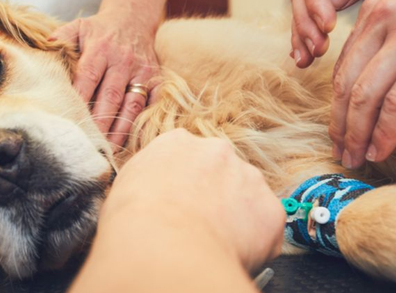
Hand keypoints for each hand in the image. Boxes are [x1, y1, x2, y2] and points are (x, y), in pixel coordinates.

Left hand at [50, 10, 159, 148]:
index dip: (79, 99)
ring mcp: (142, 71)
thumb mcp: (78, 26)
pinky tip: (133, 140)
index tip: (69, 120)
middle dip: (99, 122)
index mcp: (101, 49)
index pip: (88, 77)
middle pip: (110, 96)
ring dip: (120, 128)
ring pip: (132, 104)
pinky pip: (152, 104)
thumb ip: (61, 38)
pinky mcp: (157, 79)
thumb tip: (43, 50)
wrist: (133, 17)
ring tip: (108, 149)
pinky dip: (144, 122)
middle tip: (88, 143)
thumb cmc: (100, 29)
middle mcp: (123, 61)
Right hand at [103, 129, 284, 271]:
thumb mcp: (126, 184)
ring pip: (247, 197)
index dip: (185, 183)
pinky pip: (265, 226)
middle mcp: (217, 151)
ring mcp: (248, 177)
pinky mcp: (270, 210)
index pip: (188, 158)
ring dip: (236, 216)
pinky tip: (230, 252)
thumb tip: (148, 190)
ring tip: (214, 242)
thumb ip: (147, 176)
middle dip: (215, 195)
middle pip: (222, 172)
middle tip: (199, 224)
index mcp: (177, 142)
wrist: (162, 245)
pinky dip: (255, 241)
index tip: (181, 202)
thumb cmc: (134, 220)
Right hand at [290, 0, 395, 66]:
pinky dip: (306, 27)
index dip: (316, 1)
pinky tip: (303, 50)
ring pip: (299, 0)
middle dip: (306, 22)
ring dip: (301, 31)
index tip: (328, 27)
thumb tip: (334, 1)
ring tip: (306, 59)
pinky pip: (306, 4)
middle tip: (318, 49)